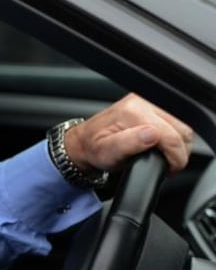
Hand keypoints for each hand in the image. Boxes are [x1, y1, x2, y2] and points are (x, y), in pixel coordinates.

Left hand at [64, 94, 192, 173]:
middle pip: (182, 129)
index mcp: (132, 111)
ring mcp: (148, 100)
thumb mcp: (108, 153)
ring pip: (184, 125)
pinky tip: (165, 145)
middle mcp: (141, 101)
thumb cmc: (95, 148)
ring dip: (179, 143)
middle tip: (168, 165)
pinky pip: (177, 121)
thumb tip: (153, 135)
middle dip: (179, 151)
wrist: (86, 141)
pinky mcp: (152, 104)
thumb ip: (129, 144)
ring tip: (166, 156)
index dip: (175, 157)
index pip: (172, 136)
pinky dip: (176, 136)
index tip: (169, 169)